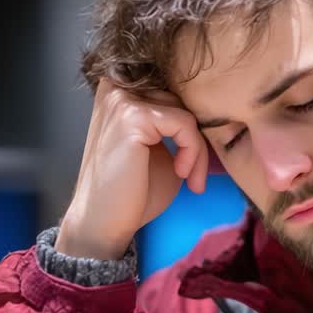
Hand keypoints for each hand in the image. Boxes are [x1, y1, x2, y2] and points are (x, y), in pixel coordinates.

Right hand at [56, 78, 209, 259]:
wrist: (104, 223)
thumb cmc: (132, 191)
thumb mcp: (159, 149)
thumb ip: (174, 126)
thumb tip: (208, 112)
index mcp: (119, 93)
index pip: (171, 97)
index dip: (188, 130)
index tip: (191, 166)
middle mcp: (116, 89)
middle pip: (179, 101)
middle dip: (194, 141)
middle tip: (194, 176)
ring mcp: (121, 100)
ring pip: (184, 112)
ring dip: (196, 149)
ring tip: (190, 178)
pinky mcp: (131, 116)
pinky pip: (184, 124)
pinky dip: (192, 150)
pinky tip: (181, 173)